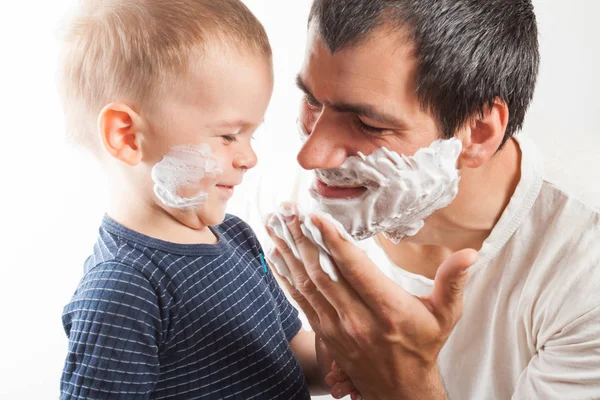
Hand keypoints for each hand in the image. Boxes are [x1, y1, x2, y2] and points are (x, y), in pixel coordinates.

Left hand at [266, 209, 477, 398]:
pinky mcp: (325, 333)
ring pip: (307, 285)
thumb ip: (453, 282)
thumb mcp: (445, 315)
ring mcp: (337, 328)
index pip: (356, 270)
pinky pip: (301, 300)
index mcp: (389, 311)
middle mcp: (358, 320)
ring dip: (289, 252)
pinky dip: (286, 276)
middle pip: (323, 273)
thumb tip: (469, 254)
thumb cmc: (424, 346)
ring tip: (276, 223)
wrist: (401, 390)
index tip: (316, 217)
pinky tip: (275, 254)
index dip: (334, 242)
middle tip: (287, 210)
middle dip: (302, 238)